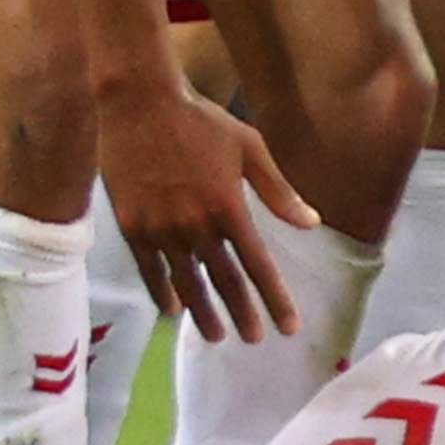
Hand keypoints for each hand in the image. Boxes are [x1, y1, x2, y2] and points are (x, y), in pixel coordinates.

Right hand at [98, 76, 317, 343]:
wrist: (140, 104)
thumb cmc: (201, 121)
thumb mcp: (249, 147)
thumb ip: (278, 190)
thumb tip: (312, 223)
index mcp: (229, 207)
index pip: (258, 265)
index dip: (275, 298)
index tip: (289, 327)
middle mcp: (197, 225)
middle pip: (224, 281)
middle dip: (242, 313)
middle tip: (255, 340)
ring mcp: (162, 229)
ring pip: (187, 283)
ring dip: (203, 313)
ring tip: (216, 336)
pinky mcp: (132, 227)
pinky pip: (150, 271)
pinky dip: (162, 293)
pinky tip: (173, 311)